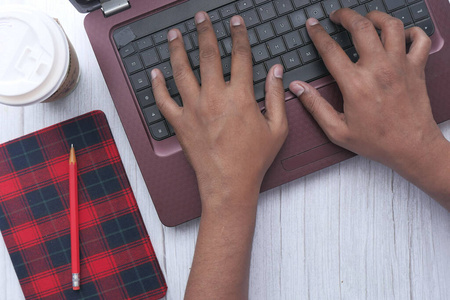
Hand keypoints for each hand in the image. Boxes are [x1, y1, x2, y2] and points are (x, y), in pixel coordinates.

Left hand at [151, 12, 287, 206]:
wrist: (228, 184)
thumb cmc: (253, 160)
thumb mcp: (276, 128)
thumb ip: (276, 96)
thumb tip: (277, 72)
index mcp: (240, 96)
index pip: (240, 56)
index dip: (238, 35)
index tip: (235, 22)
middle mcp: (214, 97)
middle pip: (208, 55)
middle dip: (205, 31)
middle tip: (201, 18)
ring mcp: (193, 109)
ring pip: (181, 71)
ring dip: (177, 49)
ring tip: (175, 34)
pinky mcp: (179, 123)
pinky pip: (163, 100)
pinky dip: (157, 85)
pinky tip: (155, 73)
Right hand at [289, 10, 445, 175]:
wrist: (411, 148)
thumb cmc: (376, 141)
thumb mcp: (337, 130)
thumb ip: (315, 106)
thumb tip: (298, 88)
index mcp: (355, 84)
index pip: (330, 49)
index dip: (317, 34)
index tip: (312, 25)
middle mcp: (378, 69)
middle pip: (361, 27)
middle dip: (345, 15)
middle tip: (336, 16)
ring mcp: (400, 66)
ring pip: (391, 26)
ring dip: (376, 17)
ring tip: (366, 18)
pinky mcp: (417, 68)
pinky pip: (420, 39)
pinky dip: (411, 32)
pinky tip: (401, 35)